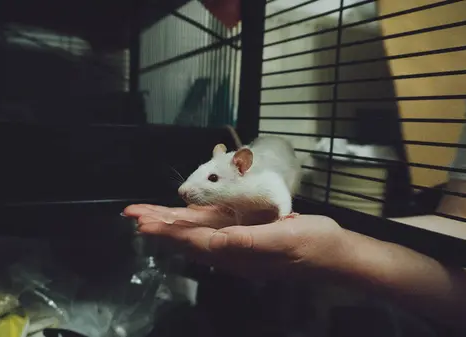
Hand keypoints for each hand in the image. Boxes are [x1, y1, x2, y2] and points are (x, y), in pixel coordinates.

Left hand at [123, 204, 347, 279]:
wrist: (334, 252)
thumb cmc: (312, 244)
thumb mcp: (284, 240)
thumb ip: (250, 241)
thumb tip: (215, 241)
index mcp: (237, 252)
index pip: (193, 240)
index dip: (167, 231)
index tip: (142, 222)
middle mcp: (231, 250)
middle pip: (187, 236)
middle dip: (159, 224)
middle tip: (131, 213)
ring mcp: (238, 243)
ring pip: (195, 232)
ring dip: (170, 222)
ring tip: (146, 214)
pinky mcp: (246, 235)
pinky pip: (212, 227)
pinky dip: (192, 220)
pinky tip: (183, 216)